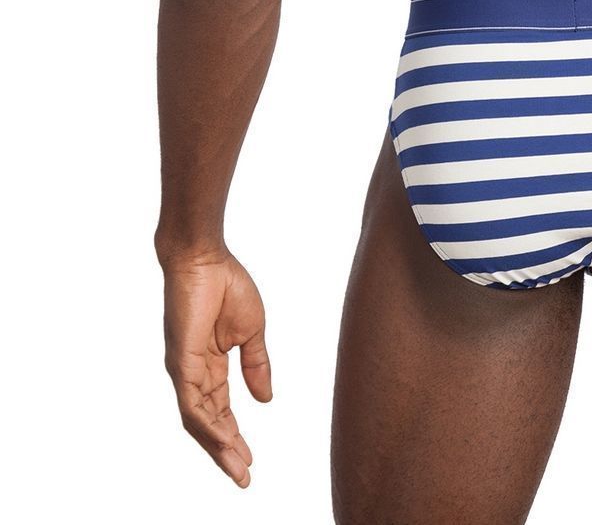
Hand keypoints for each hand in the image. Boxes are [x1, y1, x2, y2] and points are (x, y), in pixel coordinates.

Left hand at [160, 248, 272, 485]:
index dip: (234, 435)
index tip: (250, 460)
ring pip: (199, 420)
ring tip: (238, 468)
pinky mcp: (180, 363)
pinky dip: (207, 426)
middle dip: (226, 451)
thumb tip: (266, 399)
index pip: (221, 409)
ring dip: (218, 446)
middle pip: (209, 422)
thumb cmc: (228, 285)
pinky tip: (223, 441)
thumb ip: (257, 365)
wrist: (206, 259)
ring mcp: (185, 370)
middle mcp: (194, 372)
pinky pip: (192, 404)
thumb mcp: (253, 331)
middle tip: (244, 478)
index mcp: (213, 363)